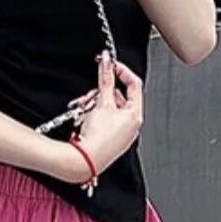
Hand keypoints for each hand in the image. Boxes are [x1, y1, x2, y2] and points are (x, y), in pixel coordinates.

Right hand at [66, 53, 142, 181]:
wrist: (85, 160)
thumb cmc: (98, 138)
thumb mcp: (102, 102)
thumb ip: (105, 79)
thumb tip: (107, 62)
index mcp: (135, 115)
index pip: (134, 84)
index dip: (121, 71)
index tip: (109, 64)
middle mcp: (131, 125)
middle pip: (119, 96)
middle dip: (102, 92)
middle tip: (91, 94)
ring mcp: (121, 132)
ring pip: (109, 107)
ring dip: (95, 103)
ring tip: (85, 107)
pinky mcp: (110, 138)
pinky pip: (104, 119)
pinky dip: (94, 114)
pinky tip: (85, 117)